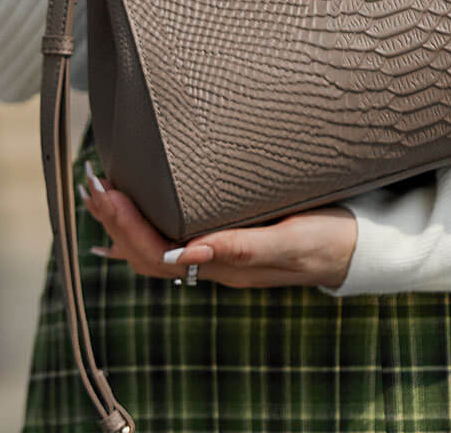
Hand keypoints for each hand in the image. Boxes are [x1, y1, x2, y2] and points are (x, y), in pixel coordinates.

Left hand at [80, 161, 357, 290]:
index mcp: (224, 266)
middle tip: (92, 185)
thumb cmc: (326, 239)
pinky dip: (146, 227)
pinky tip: (131, 218)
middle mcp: (214, 264)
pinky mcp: (229, 236)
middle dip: (115, 221)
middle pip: (147, 253)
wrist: (357, 246)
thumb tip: (188, 254)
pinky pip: (174, 238)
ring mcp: (220, 253)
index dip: (127, 227)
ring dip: (125, 222)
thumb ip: (242, 247)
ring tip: (102, 193)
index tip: (108, 194)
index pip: (157, 255)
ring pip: (156, 247)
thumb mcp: (289, 239)